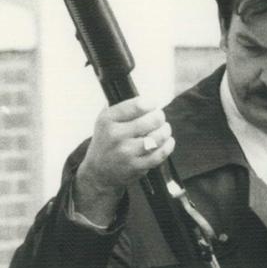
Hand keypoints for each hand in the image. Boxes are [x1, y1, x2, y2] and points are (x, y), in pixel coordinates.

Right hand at [72, 97, 175, 224]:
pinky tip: (168, 141)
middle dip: (160, 116)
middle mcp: (116, 135)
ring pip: (158, 137)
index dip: (151, 103)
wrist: (98, 172)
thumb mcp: (104, 121)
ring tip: (165, 128)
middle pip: (152, 120)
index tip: (153, 104)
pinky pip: (160, 154)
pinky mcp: (136, 166)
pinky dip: (168, 146)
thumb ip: (120, 107)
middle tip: (160, 117)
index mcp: (108, 119)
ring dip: (166, 130)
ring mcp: (126, 152)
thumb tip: (143, 96)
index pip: (137, 105)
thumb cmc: (107, 141)